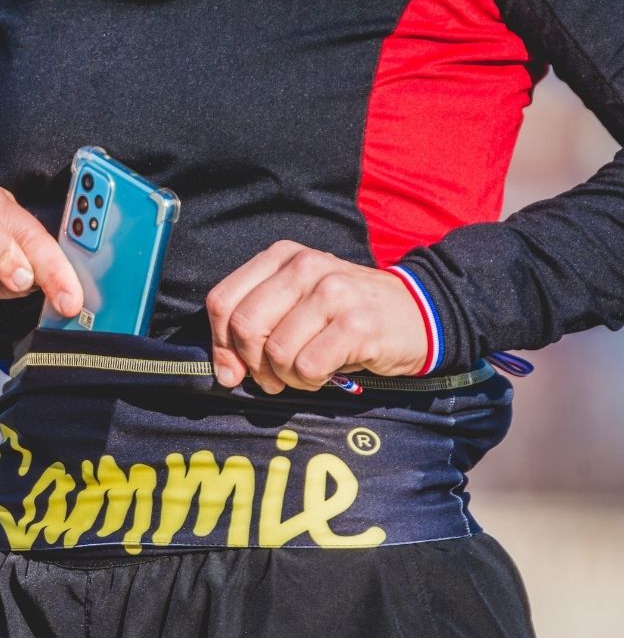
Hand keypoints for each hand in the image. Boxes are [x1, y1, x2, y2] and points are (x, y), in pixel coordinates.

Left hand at [206, 240, 427, 392]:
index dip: (221, 343)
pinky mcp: (356, 324)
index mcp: (282, 256)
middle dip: (252, 364)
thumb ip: (256, 324)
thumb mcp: (297, 302)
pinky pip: (307, 367)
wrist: (417, 314)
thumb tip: (224, 373)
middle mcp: (305, 266)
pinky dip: (310, 381)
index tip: (234, 369)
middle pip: (245, 326)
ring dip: (286, 376)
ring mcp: (333, 292)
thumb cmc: (345, 315)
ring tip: (306, 372)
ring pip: (276, 351)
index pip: (222, 301)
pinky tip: (326, 373)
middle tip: (272, 379)